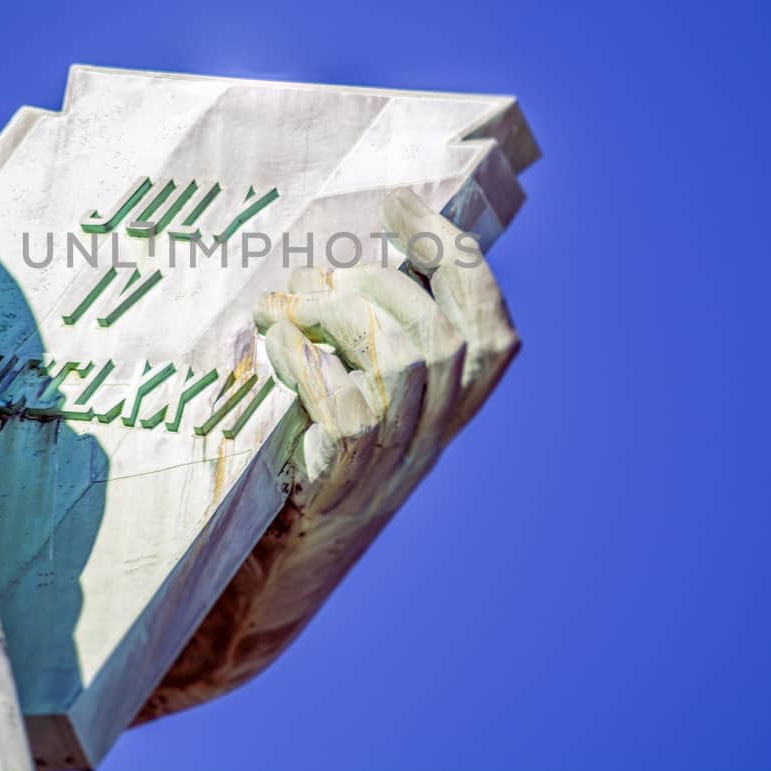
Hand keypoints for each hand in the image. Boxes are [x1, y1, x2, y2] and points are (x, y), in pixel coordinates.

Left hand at [136, 188, 518, 721]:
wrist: (281, 567)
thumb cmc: (314, 458)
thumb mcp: (361, 396)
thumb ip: (374, 340)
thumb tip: (352, 258)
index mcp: (449, 413)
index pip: (492, 334)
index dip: (458, 261)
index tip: (403, 203)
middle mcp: (432, 440)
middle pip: (442, 339)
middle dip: (381, 281)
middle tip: (325, 272)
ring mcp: (390, 465)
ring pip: (404, 365)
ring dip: (340, 314)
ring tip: (290, 307)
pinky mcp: (341, 484)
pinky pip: (348, 411)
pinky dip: (310, 363)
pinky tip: (277, 346)